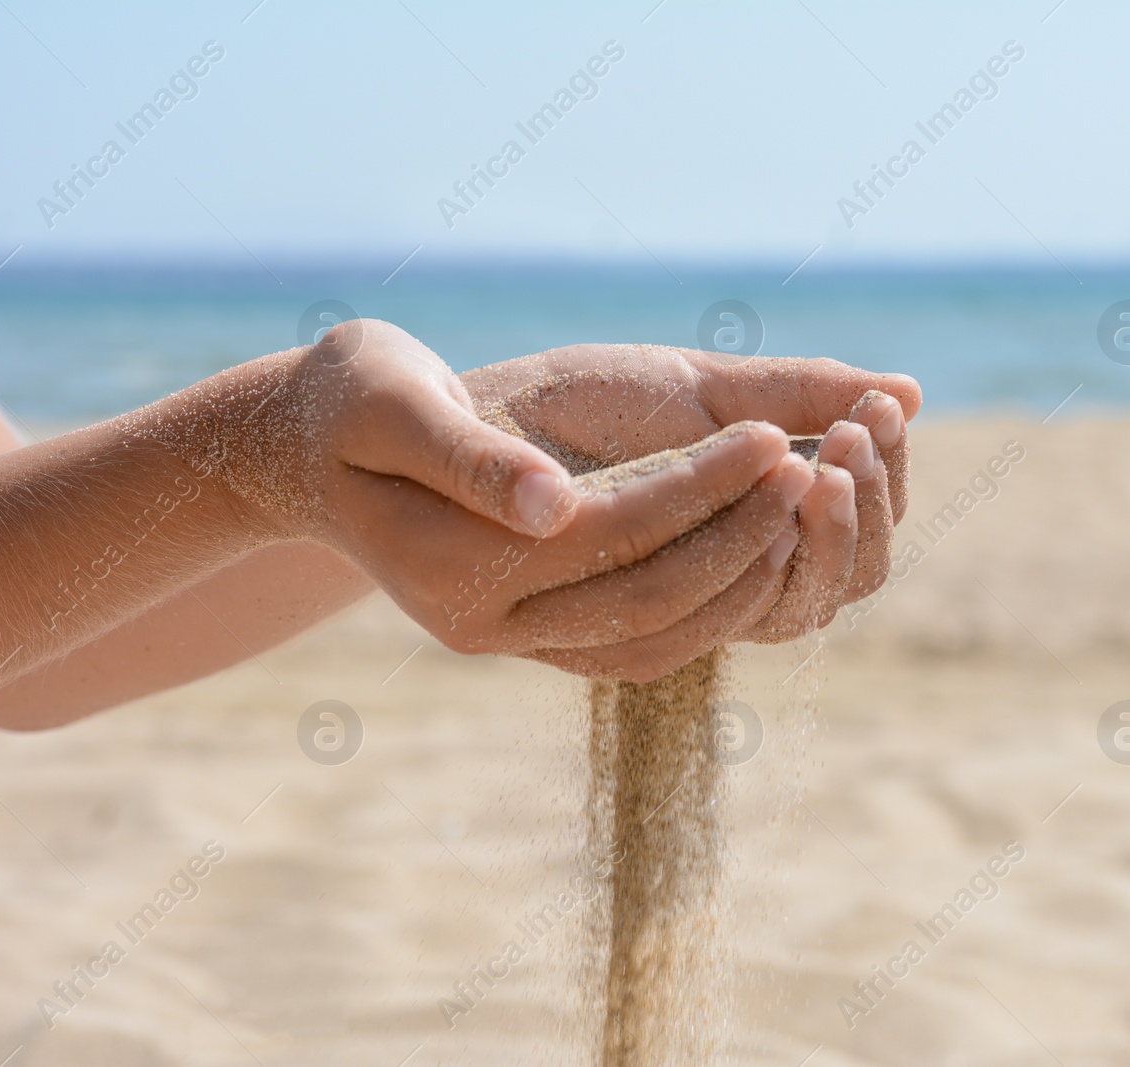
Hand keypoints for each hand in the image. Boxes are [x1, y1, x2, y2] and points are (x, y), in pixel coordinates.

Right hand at [128, 322, 815, 669]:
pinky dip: (711, 607)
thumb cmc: (351, 403)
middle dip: (740, 536)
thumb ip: (468, 453)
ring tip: (804, 509)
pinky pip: (641, 646)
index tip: (772, 437)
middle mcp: (482, 624)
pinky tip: (757, 551)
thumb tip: (554, 502)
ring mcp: (509, 642)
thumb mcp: (389, 400)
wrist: (313, 453)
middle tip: (816, 469)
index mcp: (447, 562)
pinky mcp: (533, 637)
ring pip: (654, 639)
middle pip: (645, 598)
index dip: (696, 490)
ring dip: (741, 581)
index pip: (604, 535)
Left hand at [463, 343, 920, 677]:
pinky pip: (662, 601)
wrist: (404, 414)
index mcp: (733, 555)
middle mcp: (693, 599)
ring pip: (760, 612)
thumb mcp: (685, 389)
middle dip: (855, 519)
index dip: (878, 512)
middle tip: (866, 437)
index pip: (844, 571)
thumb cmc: (558, 400)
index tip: (887, 426)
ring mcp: (633, 613)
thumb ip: (790, 394)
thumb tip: (911, 392)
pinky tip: (763, 450)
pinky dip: (722, 524)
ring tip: (828, 449)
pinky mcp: (564, 611)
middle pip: (820, 597)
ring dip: (806, 533)